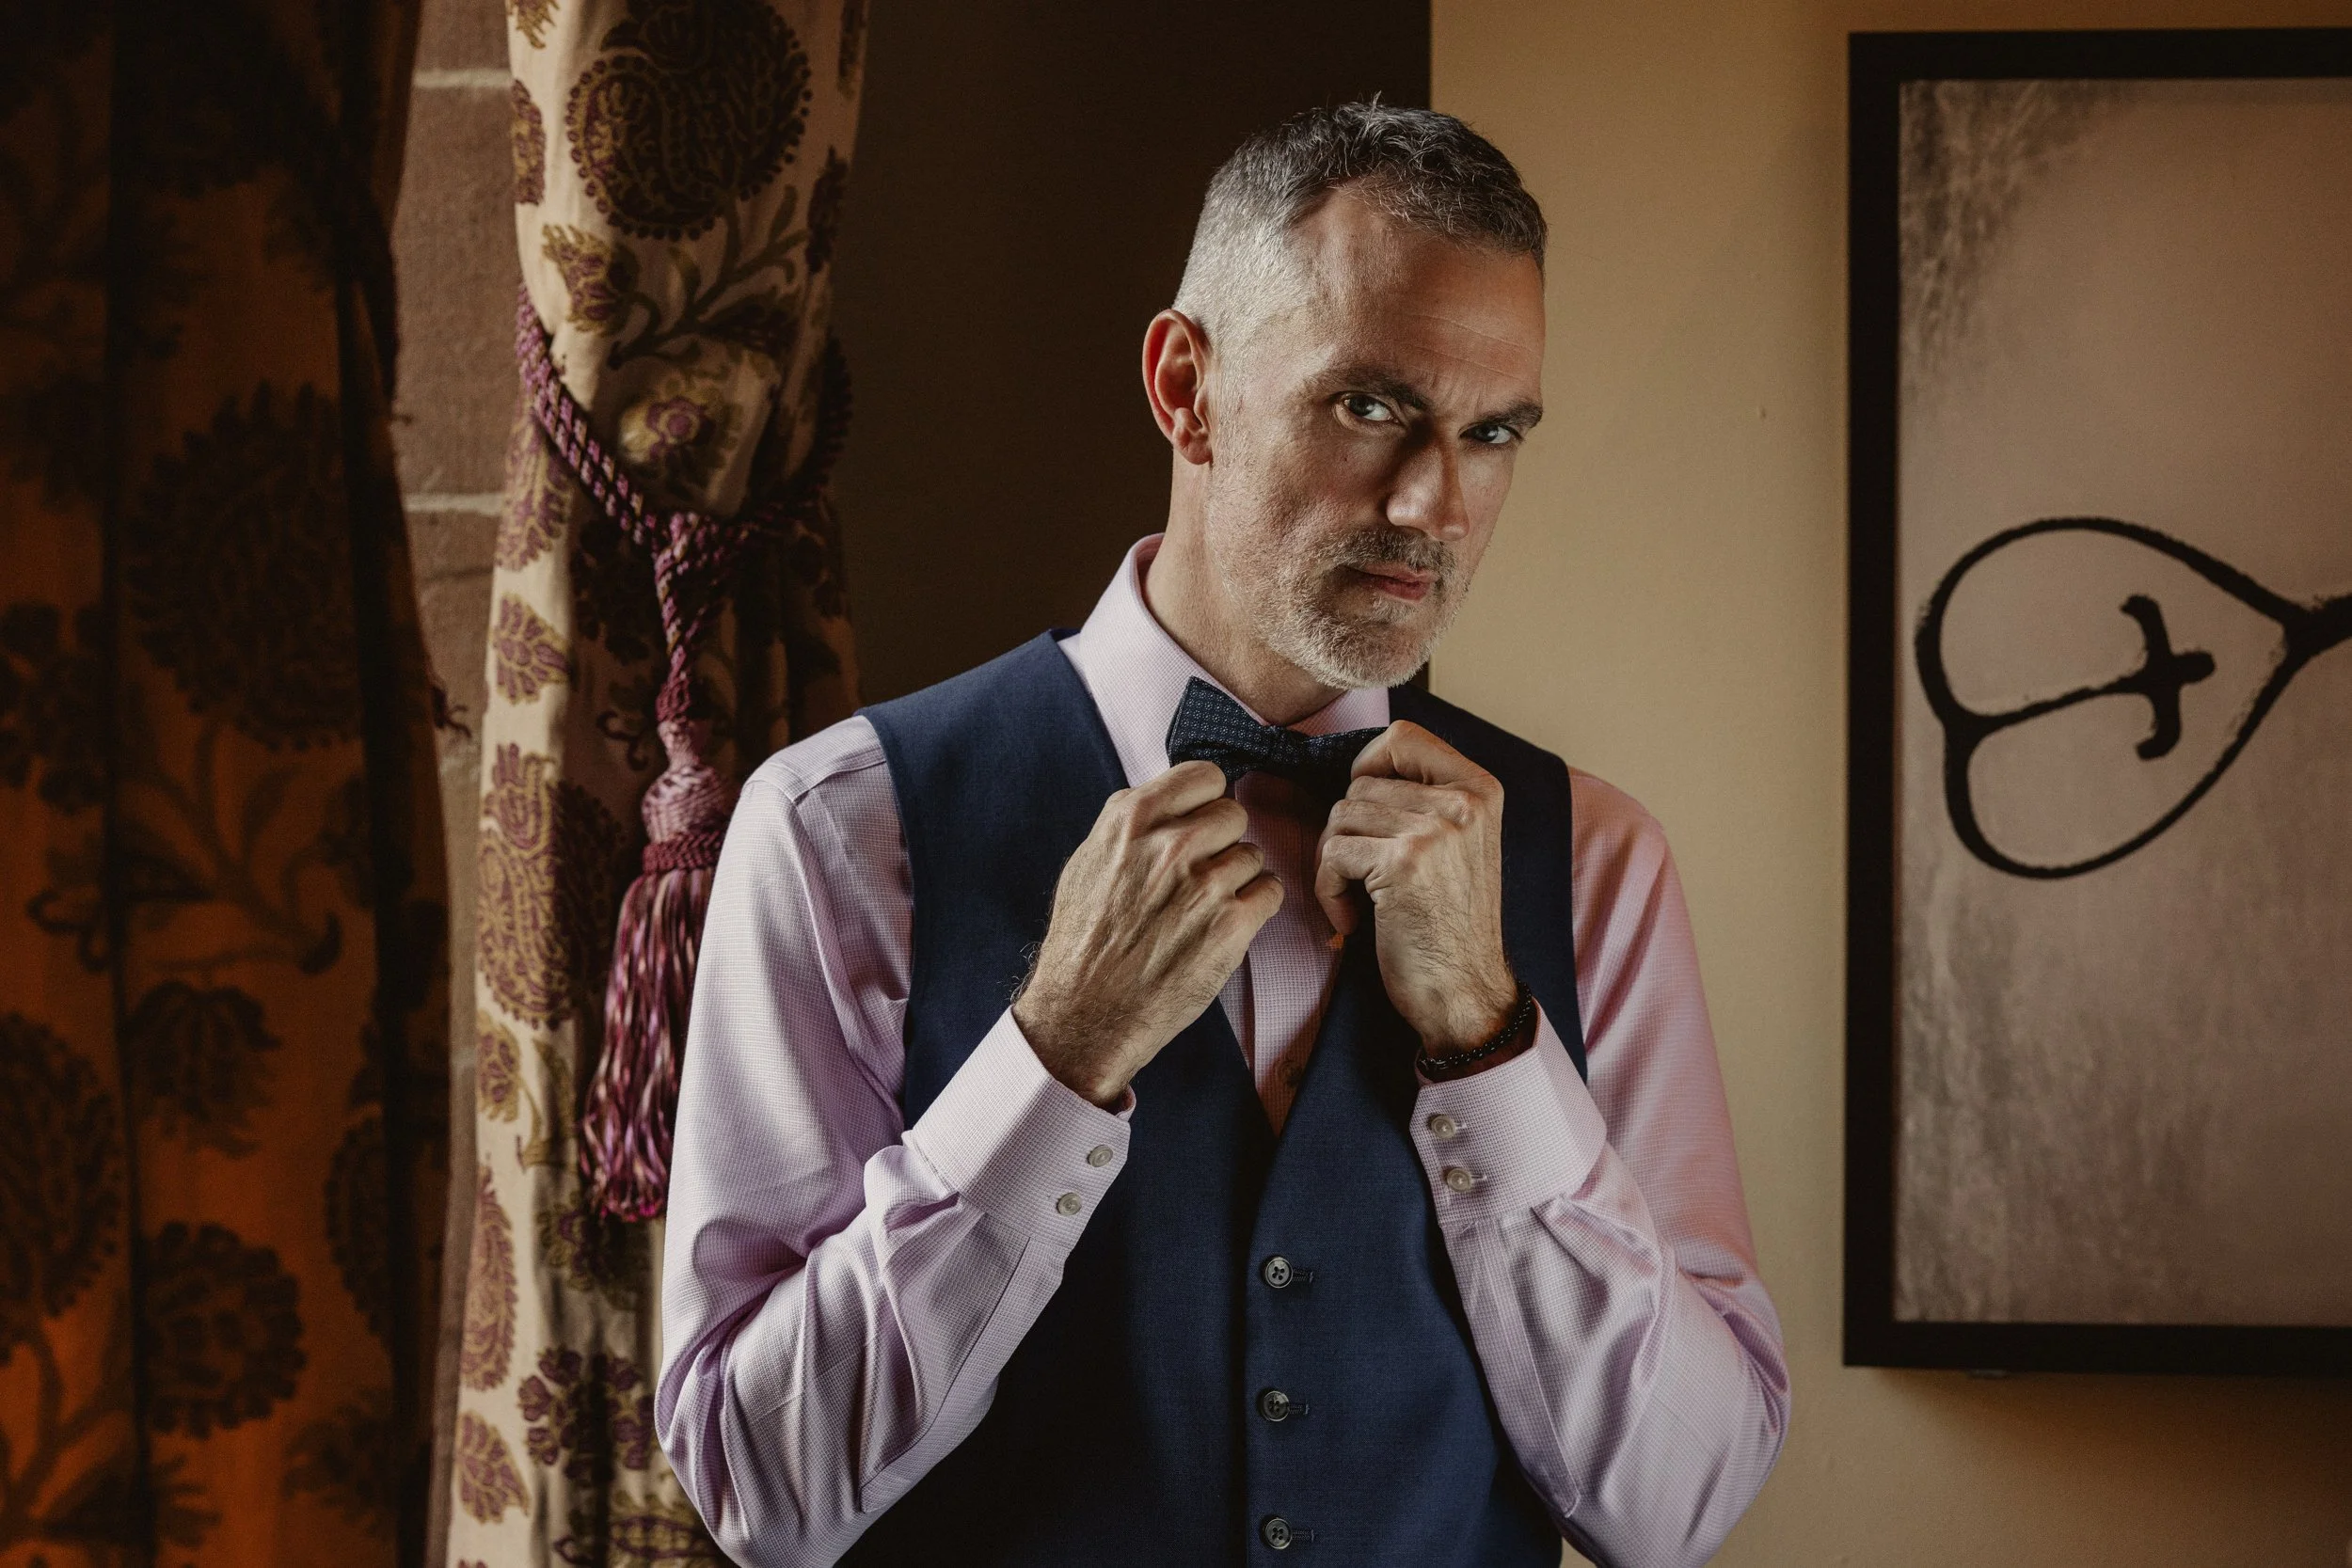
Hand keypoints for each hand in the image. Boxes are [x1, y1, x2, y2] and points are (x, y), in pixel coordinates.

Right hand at [1013, 760, 1282, 1105]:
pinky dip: (1255, 908)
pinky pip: (1269, 891)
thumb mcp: (1087, 863)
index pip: (1203, 776)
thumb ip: (1131, 827)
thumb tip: (1168, 804)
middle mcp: (1171, 845)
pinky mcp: (1230, 925)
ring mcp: (1204, 884)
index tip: (1199, 823)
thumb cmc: (1083, 944)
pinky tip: (1225, 926)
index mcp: (1132, 820)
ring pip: (1252, 855)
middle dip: (1221, 842)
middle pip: (1233, 813)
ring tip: (1204, 909)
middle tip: (1200, 875)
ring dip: (1237, 880)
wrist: (1086, 1015)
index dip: (1205, 801)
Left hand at [1314, 722, 1521, 1058]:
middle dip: (1346, 832)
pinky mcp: (1405, 862)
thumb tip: (1360, 770)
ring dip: (1336, 865)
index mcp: (1481, 789)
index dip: (1369, 766)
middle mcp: (1464, 801)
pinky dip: (1329, 891)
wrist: (1466, 992)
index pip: (1404, 736)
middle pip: (1360, 783)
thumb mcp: (1459, 845)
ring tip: (1360, 901)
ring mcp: (1436, 829)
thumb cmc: (1451, 926)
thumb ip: (1426, 800)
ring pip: (1341, 816)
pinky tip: (1353, 921)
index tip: (1367, 812)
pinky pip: (1333, 854)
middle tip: (1362, 877)